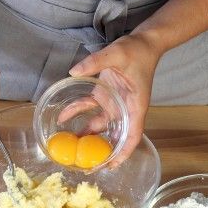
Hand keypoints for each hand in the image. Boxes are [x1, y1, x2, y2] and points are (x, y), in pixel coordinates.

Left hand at [68, 33, 160, 167]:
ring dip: (85, 135)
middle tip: (85, 165)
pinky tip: (63, 117)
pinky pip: (89, 108)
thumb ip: (96, 62)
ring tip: (68, 146)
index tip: (111, 166)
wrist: (143, 42)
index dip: (123, 153)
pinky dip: (77, 113)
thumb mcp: (117, 54)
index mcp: (135, 106)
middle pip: (115, 137)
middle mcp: (125, 109)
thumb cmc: (137, 51)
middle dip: (101, 152)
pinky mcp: (105, 95)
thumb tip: (73, 72)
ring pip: (99, 125)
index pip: (132, 136)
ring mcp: (114, 103)